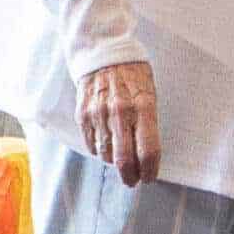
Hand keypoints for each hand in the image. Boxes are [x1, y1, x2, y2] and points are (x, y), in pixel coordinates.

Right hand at [79, 60, 159, 186]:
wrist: (103, 53)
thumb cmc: (133, 73)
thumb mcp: (150, 94)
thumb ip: (148, 122)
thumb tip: (146, 152)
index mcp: (144, 107)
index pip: (149, 150)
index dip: (150, 169)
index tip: (150, 177)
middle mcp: (120, 113)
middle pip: (125, 159)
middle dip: (130, 176)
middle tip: (133, 180)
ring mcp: (99, 114)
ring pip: (106, 154)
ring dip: (115, 163)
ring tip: (121, 163)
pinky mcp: (83, 114)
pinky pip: (91, 143)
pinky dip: (99, 151)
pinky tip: (106, 149)